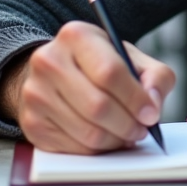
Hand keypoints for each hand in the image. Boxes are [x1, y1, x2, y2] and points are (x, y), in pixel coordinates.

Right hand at [0, 21, 175, 154]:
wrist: (55, 71)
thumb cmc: (98, 64)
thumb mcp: (130, 57)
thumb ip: (155, 76)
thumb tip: (153, 104)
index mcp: (76, 36)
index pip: (110, 72)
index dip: (135, 98)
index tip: (151, 114)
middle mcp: (48, 61)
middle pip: (97, 106)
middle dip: (128, 124)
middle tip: (141, 129)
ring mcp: (35, 93)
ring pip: (87, 132)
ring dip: (115, 140)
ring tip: (126, 134)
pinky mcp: (32, 123)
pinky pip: (74, 148)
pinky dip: (97, 149)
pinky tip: (105, 137)